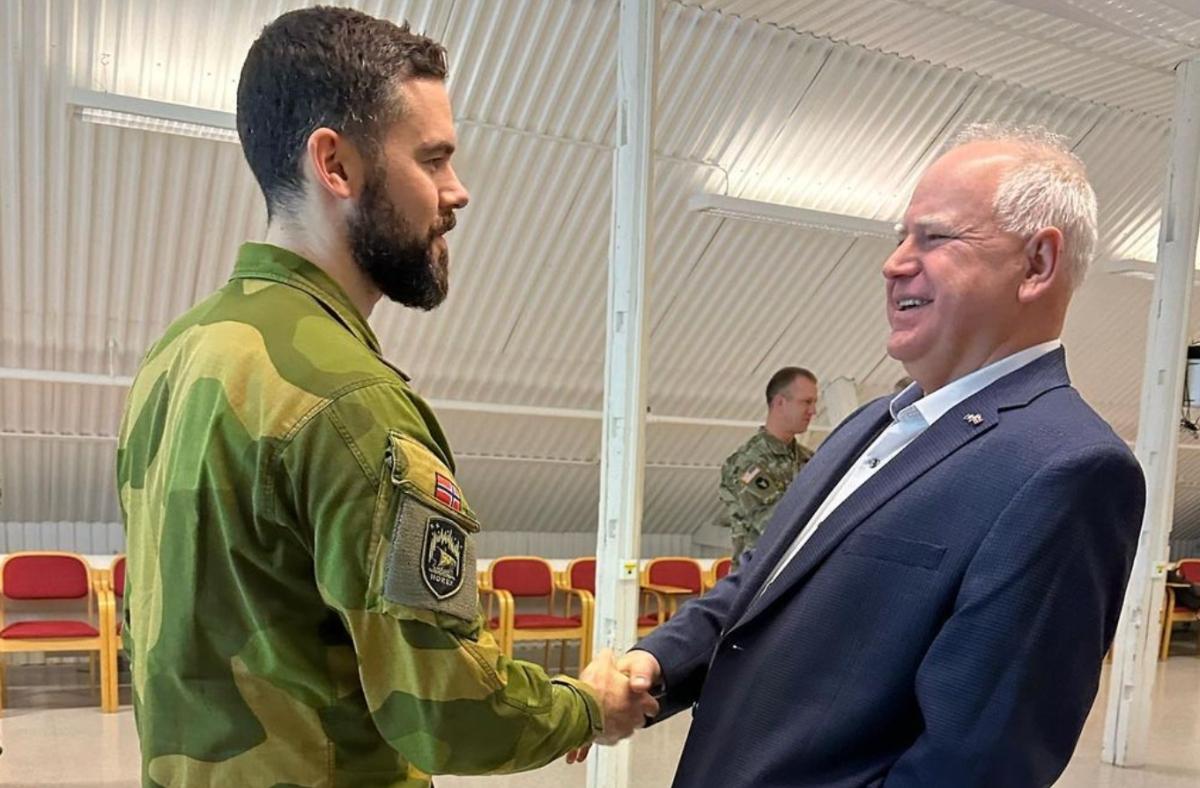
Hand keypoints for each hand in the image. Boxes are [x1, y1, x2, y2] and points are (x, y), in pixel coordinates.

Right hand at [567, 649, 661, 763]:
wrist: (580, 711)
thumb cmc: (595, 690)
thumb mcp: (602, 664)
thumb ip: (607, 658)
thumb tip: (607, 654)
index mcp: (638, 698)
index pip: (653, 706)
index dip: (647, 702)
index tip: (644, 701)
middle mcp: (633, 717)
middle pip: (639, 719)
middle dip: (632, 714)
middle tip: (620, 705)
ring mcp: (622, 730)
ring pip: (625, 729)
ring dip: (618, 723)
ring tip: (606, 714)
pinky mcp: (608, 739)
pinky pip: (609, 737)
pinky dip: (605, 733)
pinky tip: (596, 725)